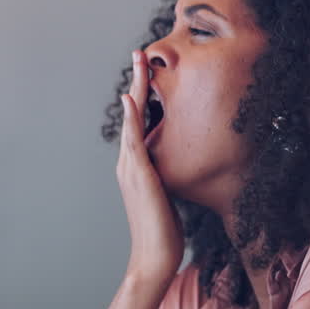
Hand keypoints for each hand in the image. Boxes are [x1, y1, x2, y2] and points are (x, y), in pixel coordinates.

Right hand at [118, 50, 183, 284]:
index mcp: (136, 165)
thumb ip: (167, 176)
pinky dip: (132, 118)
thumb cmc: (164, 230)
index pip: (139, 122)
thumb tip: (180, 164)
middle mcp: (129, 162)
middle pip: (131, 113)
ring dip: (134, 89)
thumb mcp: (167, 194)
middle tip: (139, 53)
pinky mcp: (139, 175)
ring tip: (137, 63)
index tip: (147, 70)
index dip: (142, 95)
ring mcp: (130, 167)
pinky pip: (134, 141)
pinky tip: (132, 99)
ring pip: (131, 120)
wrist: (154, 255)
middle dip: (136, 82)